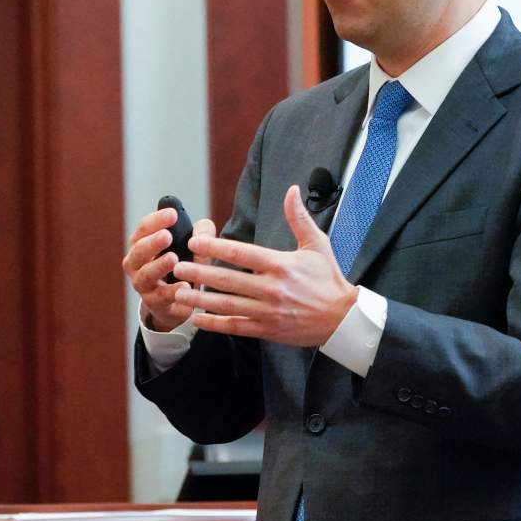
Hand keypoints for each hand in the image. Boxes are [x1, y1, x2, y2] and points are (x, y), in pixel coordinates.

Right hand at [122, 207, 216, 332]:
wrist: (181, 299)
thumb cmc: (185, 263)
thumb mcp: (196, 245)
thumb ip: (202, 233)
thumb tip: (202, 234)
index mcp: (143, 244)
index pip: (144, 228)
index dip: (156, 220)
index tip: (173, 214)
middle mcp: (137, 263)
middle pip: (138, 251)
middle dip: (152, 242)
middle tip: (166, 236)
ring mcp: (143, 284)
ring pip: (145, 275)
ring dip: (159, 266)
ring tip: (173, 258)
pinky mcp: (154, 303)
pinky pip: (161, 297)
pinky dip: (173, 291)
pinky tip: (185, 286)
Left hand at [171, 185, 357, 346]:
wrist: (342, 318)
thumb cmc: (328, 278)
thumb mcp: (317, 244)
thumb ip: (299, 218)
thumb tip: (292, 190)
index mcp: (281, 264)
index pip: (241, 253)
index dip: (215, 247)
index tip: (196, 242)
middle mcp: (272, 288)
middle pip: (228, 280)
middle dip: (200, 272)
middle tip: (178, 266)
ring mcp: (269, 311)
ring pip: (227, 305)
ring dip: (200, 299)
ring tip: (179, 292)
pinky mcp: (268, 329)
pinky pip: (236, 327)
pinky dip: (215, 324)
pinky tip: (197, 319)